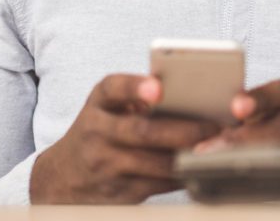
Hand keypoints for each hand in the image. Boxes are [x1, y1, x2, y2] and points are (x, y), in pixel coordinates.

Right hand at [30, 74, 219, 203]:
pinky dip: (182, 176)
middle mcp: (97, 131)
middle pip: (142, 131)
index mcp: (99, 102)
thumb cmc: (100, 132)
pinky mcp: (118, 192)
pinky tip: (200, 168)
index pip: (113, 88)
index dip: (134, 87)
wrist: (64, 176)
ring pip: (154, 163)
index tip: (158, 87)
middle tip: (214, 126)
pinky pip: (157, 185)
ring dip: (188, 156)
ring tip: (215, 148)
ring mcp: (105, 164)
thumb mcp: (107, 108)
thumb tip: (191, 95)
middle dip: (183, 130)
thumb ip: (137, 98)